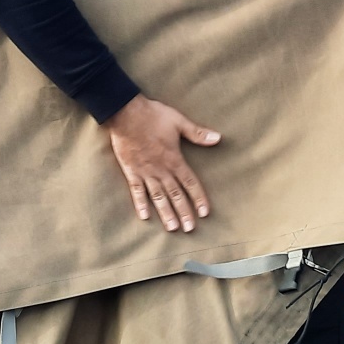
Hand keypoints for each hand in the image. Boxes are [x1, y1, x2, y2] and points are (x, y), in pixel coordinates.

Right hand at [102, 94, 220, 232]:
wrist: (125, 113)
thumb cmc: (153, 115)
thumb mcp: (178, 122)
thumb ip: (197, 133)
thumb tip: (218, 138)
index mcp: (174, 159)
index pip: (190, 183)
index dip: (198, 198)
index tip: (204, 213)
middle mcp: (160, 170)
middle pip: (175, 195)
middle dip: (184, 212)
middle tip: (190, 229)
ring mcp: (145, 172)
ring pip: (157, 197)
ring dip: (165, 213)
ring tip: (172, 228)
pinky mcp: (131, 172)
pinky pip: (136, 191)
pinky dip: (140, 204)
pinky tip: (145, 216)